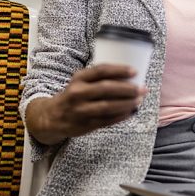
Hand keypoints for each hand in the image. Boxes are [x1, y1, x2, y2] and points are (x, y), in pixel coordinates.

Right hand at [26, 64, 146, 143]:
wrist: (52, 117)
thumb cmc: (73, 95)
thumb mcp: (80, 82)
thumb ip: (98, 79)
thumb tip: (129, 78)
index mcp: (78, 78)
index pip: (101, 70)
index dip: (119, 70)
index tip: (135, 72)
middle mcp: (78, 93)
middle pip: (106, 89)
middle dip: (127, 89)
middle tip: (142, 89)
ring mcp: (80, 110)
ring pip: (108, 106)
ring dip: (126, 103)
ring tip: (139, 100)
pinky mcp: (84, 125)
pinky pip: (106, 121)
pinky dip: (121, 116)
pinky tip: (130, 112)